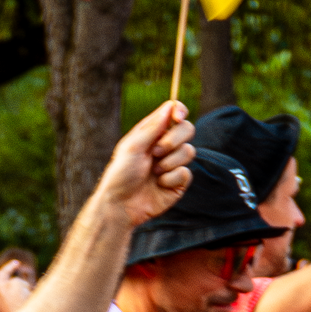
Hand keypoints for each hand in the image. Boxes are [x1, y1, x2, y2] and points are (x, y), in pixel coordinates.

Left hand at [99, 101, 195, 226]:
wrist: (121, 205)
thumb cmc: (121, 173)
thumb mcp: (133, 145)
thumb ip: (153, 126)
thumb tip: (170, 107)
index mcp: (152, 133)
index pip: (173, 114)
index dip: (179, 111)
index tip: (178, 116)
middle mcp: (165, 146)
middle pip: (187, 129)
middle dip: (174, 140)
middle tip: (156, 151)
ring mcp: (173, 164)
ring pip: (189, 151)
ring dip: (170, 162)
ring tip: (154, 172)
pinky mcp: (178, 182)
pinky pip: (186, 173)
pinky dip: (171, 178)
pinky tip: (159, 184)